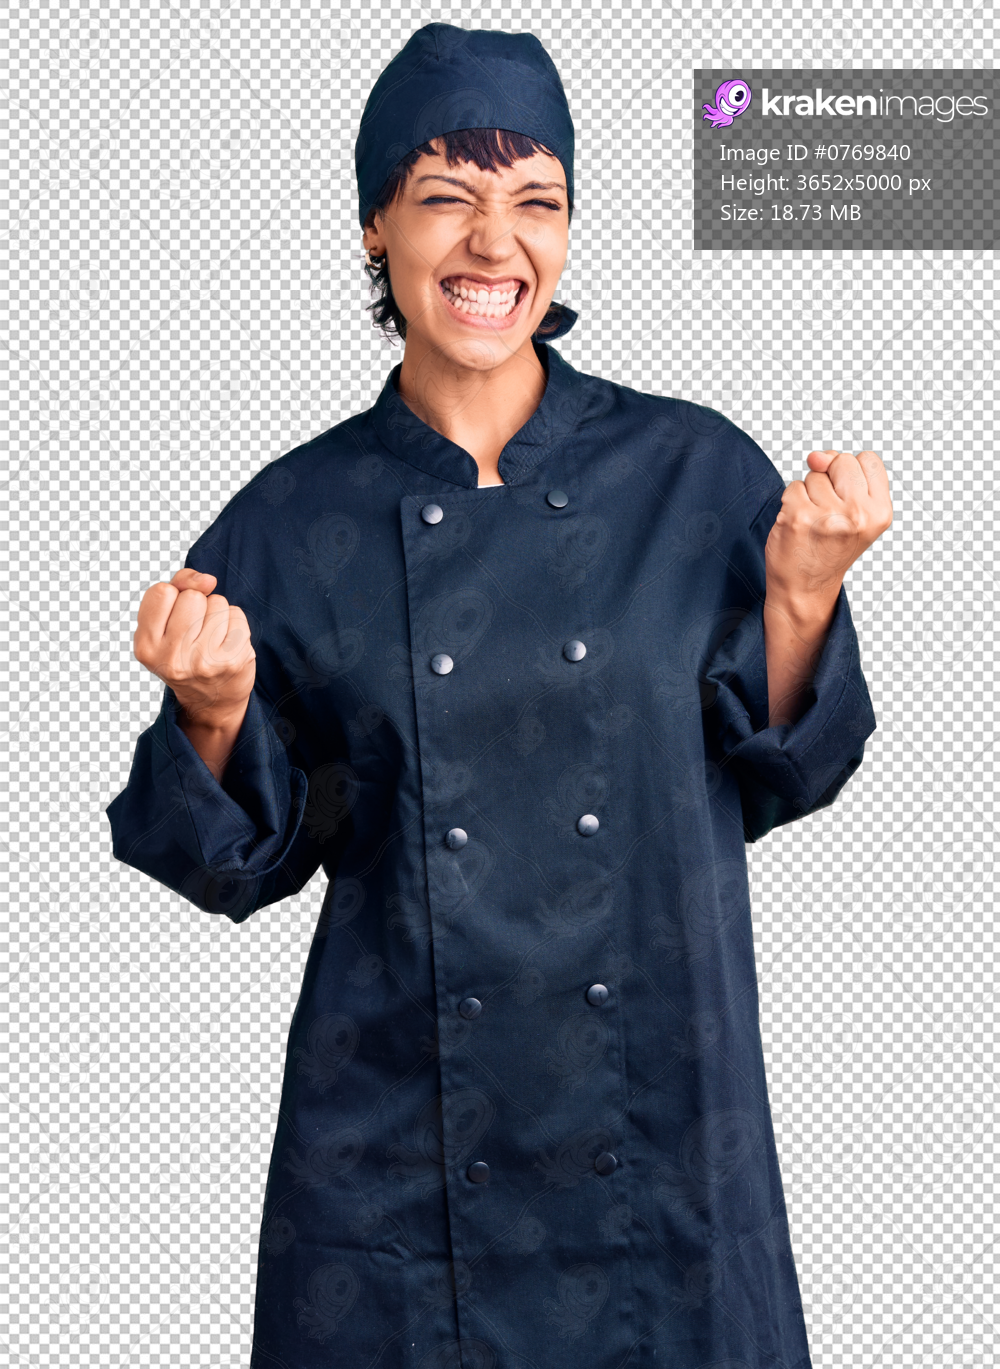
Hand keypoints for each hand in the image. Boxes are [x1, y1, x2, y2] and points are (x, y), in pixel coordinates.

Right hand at [133, 566, 255, 725]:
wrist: (211, 701)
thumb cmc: (186, 652)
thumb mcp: (166, 622)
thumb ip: (179, 587)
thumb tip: (208, 580)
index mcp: (146, 646)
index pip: (162, 592)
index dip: (174, 596)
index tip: (175, 616)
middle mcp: (171, 658)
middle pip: (192, 596)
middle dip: (197, 605)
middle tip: (196, 632)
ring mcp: (203, 661)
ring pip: (216, 602)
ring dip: (217, 613)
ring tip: (211, 638)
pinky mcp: (231, 661)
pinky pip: (236, 615)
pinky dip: (234, 623)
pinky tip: (226, 644)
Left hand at [765, 448, 892, 608]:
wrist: (806, 587)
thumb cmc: (830, 547)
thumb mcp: (854, 511)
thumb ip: (843, 474)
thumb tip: (815, 456)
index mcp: (880, 512)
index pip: (868, 459)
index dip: (852, 473)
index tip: (848, 498)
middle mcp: (858, 514)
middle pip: (841, 460)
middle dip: (830, 479)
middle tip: (829, 512)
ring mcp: (827, 516)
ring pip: (814, 474)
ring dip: (809, 493)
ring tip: (814, 522)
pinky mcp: (797, 517)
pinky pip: (793, 487)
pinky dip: (791, 502)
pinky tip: (798, 525)